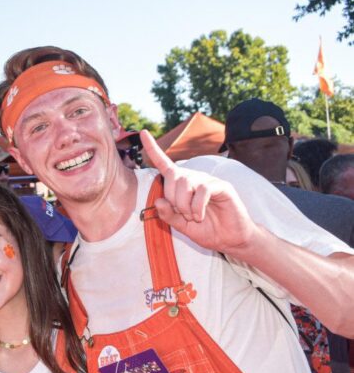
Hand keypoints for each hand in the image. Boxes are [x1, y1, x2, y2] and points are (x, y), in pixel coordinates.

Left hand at [138, 130, 258, 254]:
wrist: (229, 239)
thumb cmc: (205, 229)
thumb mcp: (181, 225)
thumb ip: (167, 214)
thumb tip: (158, 200)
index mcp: (182, 185)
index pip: (165, 164)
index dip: (153, 150)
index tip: (143, 133)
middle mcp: (194, 178)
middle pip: (172, 176)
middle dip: (172, 198)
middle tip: (183, 214)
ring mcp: (209, 180)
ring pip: (186, 182)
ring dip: (184, 205)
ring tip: (194, 217)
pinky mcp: (222, 186)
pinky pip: (203, 189)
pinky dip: (197, 206)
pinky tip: (200, 216)